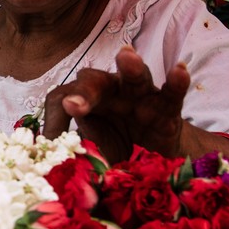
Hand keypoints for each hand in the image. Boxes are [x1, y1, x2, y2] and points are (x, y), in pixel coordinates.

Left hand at [41, 46, 189, 163]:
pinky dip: (176, 83)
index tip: (49, 141)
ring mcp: (141, 98)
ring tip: (127, 56)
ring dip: (130, 68)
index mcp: (86, 102)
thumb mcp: (92, 156)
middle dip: (84, 91)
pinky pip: (171, 95)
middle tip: (73, 104)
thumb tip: (48, 171)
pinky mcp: (168, 111)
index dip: (54, 118)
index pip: (63, 98)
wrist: (156, 162)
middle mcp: (111, 93)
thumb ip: (75, 156)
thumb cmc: (116, 151)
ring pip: (134, 78)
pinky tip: (179, 70)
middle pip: (94, 82)